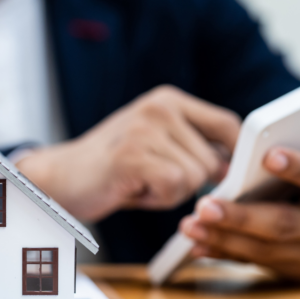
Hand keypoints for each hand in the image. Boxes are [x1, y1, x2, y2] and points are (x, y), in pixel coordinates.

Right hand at [17, 85, 239, 221]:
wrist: (60, 178)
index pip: (227, 124)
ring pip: (195, 177)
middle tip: (154, 179)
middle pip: (214, 160)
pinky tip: (134, 190)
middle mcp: (159, 107)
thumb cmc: (113, 168)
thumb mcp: (157, 144)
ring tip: (140, 182)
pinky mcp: (133, 155)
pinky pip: (175, 187)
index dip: (235, 155)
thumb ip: (194, 146)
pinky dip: (158, 198)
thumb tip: (239, 164)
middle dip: (191, 182)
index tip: (229, 176)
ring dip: (171, 192)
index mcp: (168, 99)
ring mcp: (145, 129)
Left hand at [178, 123, 299, 281]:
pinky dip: (222, 254)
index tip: (268, 155)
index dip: (299, 167)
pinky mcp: (288, 266)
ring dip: (224, 237)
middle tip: (206, 205)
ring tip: (190, 224)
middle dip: (243, 216)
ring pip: (264, 248)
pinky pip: (252, 262)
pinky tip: (195, 244)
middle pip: (284, 222)